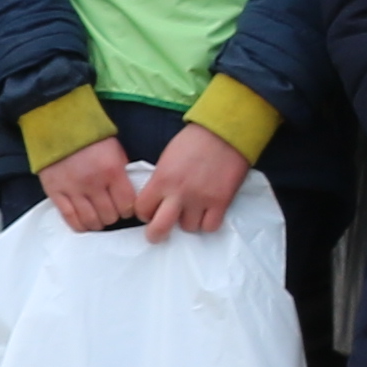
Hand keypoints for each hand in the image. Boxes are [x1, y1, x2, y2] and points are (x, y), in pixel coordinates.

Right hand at [41, 134, 141, 230]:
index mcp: (111, 170)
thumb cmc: (89, 136)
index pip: (127, 204)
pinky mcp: (56, 193)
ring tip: (99, 218)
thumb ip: (122, 171)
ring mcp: (73, 189)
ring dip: (98, 223)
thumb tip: (130, 192)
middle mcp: (93, 183)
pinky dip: (80, 225)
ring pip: (91, 221)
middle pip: (110, 216)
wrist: (58, 125)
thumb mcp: (115, 149)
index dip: (129, 209)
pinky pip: (70, 218)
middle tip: (112, 211)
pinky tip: (85, 223)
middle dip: (114, 216)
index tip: (126, 207)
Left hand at [134, 129, 247, 243]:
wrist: (224, 132)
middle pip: (159, 228)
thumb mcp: (167, 158)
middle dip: (156, 234)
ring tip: (192, 211)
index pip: (142, 209)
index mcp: (161, 179)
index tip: (151, 211)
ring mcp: (200, 199)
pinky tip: (208, 213)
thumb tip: (159, 199)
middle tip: (158, 234)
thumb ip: (161, 180)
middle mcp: (178, 192)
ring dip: (188, 222)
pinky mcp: (221, 202)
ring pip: (188, 228)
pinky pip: (210, 227)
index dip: (145, 213)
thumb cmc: (194, 141)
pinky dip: (208, 223)